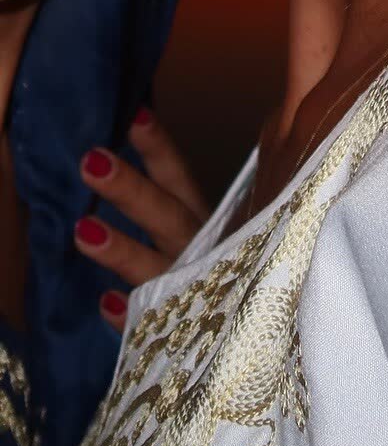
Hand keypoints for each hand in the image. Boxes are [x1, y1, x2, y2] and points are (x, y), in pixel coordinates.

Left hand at [73, 107, 210, 330]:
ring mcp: (190, 290)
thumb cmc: (214, 271)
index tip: (135, 116)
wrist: (249, 326)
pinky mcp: (177, 329)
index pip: (178, 179)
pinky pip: (152, 324)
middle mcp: (201, 250)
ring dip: (122, 251)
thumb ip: (170, 201)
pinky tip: (108, 303)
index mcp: (205, 222)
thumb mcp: (203, 233)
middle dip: (131, 190)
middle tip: (91, 161)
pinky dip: (131, 315)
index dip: (158, 149)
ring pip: (155, 268)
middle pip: (166, 216)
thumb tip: (134, 144)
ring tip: (81, 232)